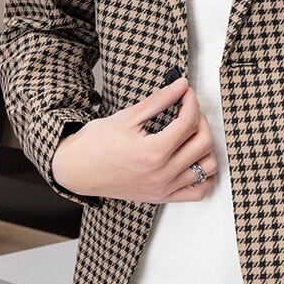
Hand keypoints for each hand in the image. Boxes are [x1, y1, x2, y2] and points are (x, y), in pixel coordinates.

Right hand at [51, 76, 219, 202]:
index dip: (191, 102)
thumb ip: (159, 100)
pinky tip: (196, 160)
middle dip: (200, 120)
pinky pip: (198, 192)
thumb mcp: (128, 116)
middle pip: (203, 142)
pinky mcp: (162, 197)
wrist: (76, 169)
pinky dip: (205, 176)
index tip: (186, 93)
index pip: (188, 122)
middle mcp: (162, 173)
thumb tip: (181, 86)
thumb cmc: (96, 143)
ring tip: (192, 134)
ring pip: (207, 168)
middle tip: (188, 111)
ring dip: (206, 147)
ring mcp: (164, 188)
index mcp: (153, 152)